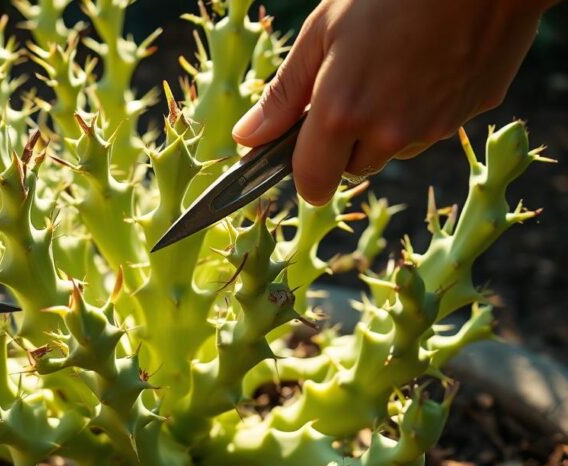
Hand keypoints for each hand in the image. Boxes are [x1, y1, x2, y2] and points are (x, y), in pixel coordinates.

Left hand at [232, 0, 550, 204]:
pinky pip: (431, 129)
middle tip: (346, 90)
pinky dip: (421, 111)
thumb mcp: (321, 33)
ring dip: (382, 128)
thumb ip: (283, 95)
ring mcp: (433, 128)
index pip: (312, 183)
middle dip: (341, 144)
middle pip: (352, 168)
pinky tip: (423, 67)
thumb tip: (246, 138)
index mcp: (341, 115)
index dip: (303, 173)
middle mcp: (388, 133)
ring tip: (388, 70)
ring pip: (392, 150)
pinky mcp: (468, 115)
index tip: (299, 154)